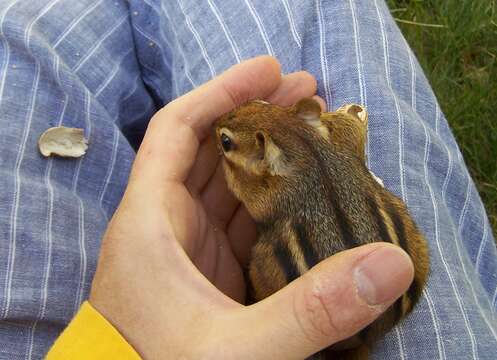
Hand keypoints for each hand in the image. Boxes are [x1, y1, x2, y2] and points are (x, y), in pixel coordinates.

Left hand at [89, 56, 413, 358]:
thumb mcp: (235, 351)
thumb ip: (308, 311)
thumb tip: (387, 264)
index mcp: (150, 223)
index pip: (179, 129)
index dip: (222, 92)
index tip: (269, 70)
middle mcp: (165, 226)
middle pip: (210, 148)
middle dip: (255, 115)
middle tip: (308, 93)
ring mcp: (188, 250)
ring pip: (227, 183)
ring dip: (267, 155)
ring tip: (312, 133)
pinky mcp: (208, 273)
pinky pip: (240, 221)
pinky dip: (270, 201)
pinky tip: (303, 193)